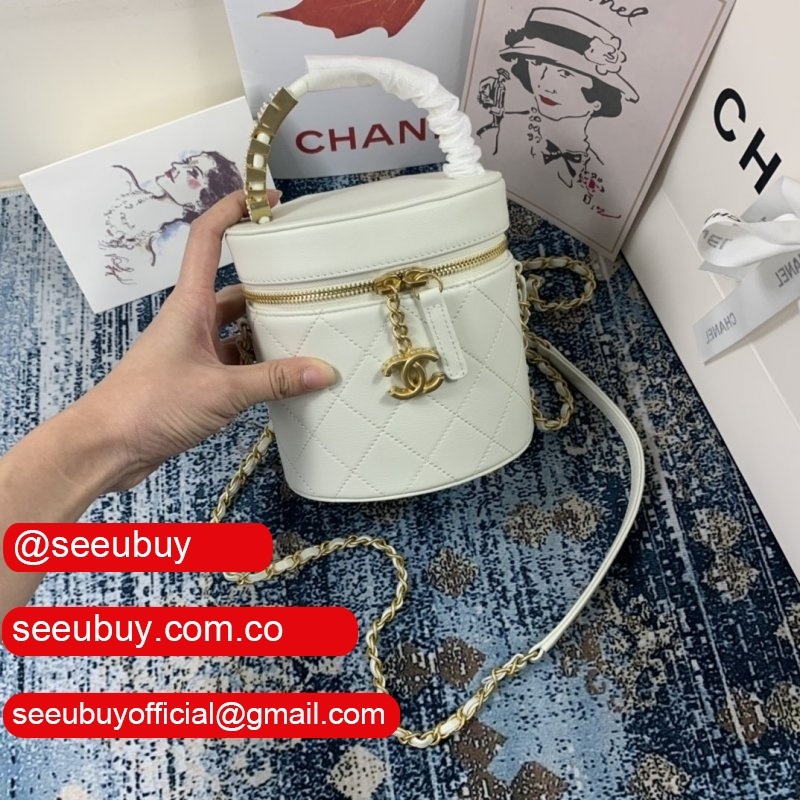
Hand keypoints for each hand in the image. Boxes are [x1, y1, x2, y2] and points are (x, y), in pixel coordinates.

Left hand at [77, 189, 336, 490]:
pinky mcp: (197, 380)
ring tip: (310, 330)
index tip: (266, 198)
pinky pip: (236, 361)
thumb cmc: (150, 404)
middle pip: (235, 288)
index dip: (233, 209)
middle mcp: (192, 321)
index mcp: (190, 305)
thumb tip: (324, 371)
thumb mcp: (221, 391)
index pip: (208, 239)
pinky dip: (260, 366)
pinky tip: (286, 375)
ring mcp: (194, 351)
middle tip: (310, 280)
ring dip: (267, 331)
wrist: (107, 447)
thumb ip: (274, 380)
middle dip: (270, 283)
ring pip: (238, 329)